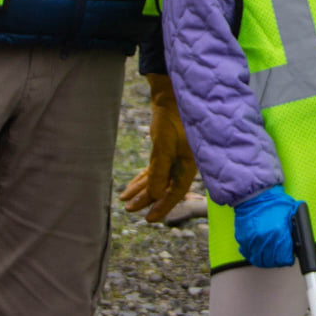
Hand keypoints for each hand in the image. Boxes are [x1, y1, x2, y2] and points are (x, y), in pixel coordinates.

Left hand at [120, 73, 196, 222]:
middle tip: (130, 210)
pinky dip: (141, 179)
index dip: (163, 207)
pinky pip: (153, 171)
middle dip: (147, 200)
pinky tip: (130, 188)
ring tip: (125, 200)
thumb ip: (159, 171)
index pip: (176, 192)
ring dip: (141, 190)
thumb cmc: (171, 119)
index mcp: (189, 165)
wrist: (170, 97)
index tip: (149, 219)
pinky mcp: (165, 152)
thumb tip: (153, 196)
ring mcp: (174, 158)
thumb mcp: (163, 146)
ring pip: (156, 180)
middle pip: (164, 188)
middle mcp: (183, 164)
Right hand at [233, 185, 298, 267]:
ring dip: (266, 260)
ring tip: (270, 256)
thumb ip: (295, 231)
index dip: (288, 258)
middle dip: (278, 260)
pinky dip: (254, 254)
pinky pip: (249, 254)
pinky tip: (259, 250)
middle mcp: (264, 237)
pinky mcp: (242, 239)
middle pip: (272, 261)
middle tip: (280, 256)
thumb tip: (298, 245)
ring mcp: (251, 239)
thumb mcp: (292, 214)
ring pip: (259, 260)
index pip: (285, 257)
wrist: (255, 194)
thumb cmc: (275, 202)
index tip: (289, 257)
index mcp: (278, 231)